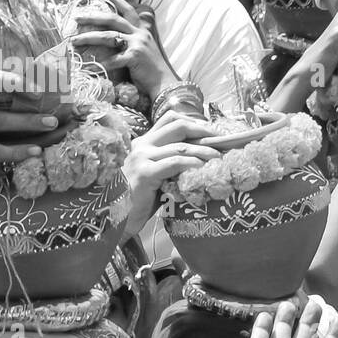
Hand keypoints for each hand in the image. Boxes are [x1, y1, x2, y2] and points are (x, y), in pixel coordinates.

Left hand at [71, 0, 178, 98]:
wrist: (164, 83)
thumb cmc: (151, 69)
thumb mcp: (144, 48)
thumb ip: (132, 40)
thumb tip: (114, 37)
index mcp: (142, 30)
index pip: (128, 9)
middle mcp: (140, 34)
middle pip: (113, 19)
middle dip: (93, 17)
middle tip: (77, 17)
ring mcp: (138, 44)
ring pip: (108, 36)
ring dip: (89, 37)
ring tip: (74, 41)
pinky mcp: (135, 57)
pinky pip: (113, 59)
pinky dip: (99, 64)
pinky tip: (88, 67)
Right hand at [123, 112, 217, 236]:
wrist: (115, 218)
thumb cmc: (140, 200)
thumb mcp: (157, 175)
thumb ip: (172, 163)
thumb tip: (203, 158)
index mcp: (144, 142)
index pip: (170, 119)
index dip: (194, 122)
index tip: (212, 132)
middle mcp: (142, 145)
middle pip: (178, 125)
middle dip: (204, 131)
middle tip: (222, 141)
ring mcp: (142, 158)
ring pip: (181, 146)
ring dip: (204, 151)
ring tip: (219, 158)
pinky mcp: (145, 173)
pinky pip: (175, 163)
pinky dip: (193, 163)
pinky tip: (203, 168)